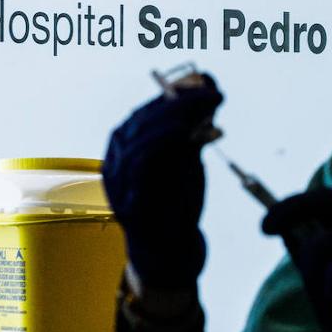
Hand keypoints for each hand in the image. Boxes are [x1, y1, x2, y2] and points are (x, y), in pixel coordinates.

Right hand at [103, 73, 222, 289]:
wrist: (168, 248)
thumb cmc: (176, 199)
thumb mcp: (187, 158)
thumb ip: (195, 127)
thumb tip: (210, 86)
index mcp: (127, 146)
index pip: (148, 110)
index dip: (177, 93)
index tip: (207, 83)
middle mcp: (118, 159)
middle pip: (143, 119)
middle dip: (181, 101)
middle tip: (213, 93)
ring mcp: (121, 181)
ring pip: (139, 138)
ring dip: (174, 116)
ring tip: (202, 106)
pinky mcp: (131, 202)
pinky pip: (140, 166)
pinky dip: (160, 144)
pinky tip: (184, 132)